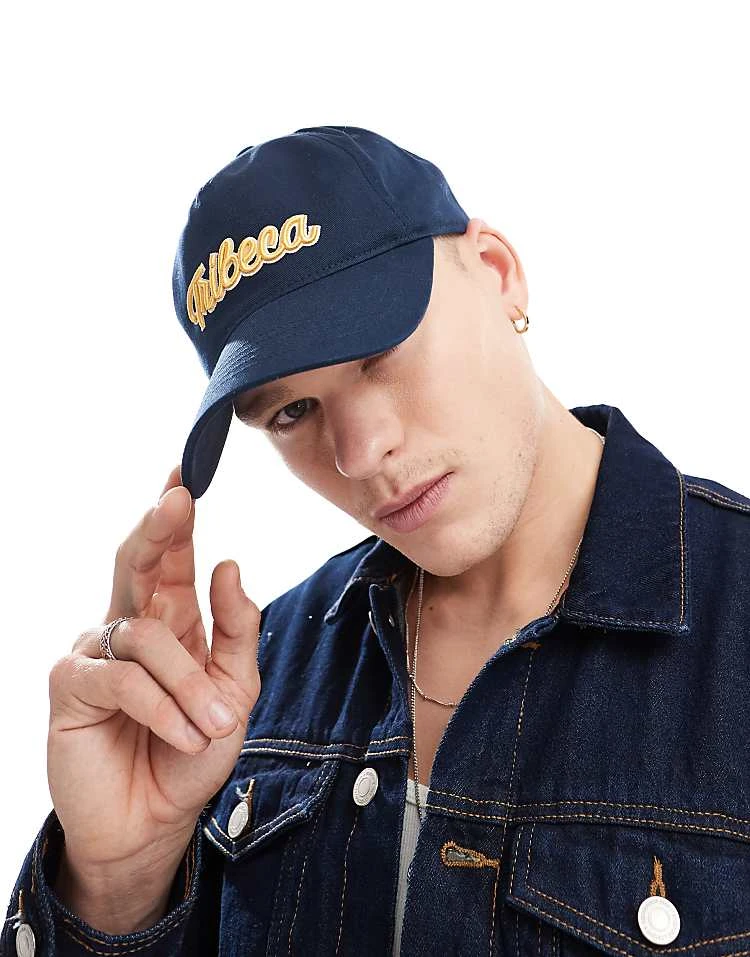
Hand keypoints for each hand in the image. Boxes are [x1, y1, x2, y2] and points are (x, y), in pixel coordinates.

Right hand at [47, 464, 260, 876]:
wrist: (155, 821)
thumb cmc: (193, 751)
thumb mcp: (235, 691)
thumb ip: (236, 631)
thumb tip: (229, 566)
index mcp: (172, 619)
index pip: (171, 557)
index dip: (176, 517)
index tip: (186, 474)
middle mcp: (131, 626)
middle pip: (136, 562)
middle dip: (158, 528)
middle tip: (177, 500)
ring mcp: (95, 652)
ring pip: (147, 636)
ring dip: (188, 684)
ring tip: (211, 726)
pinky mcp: (70, 686)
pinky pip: (122, 678)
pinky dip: (160, 707)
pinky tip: (180, 734)